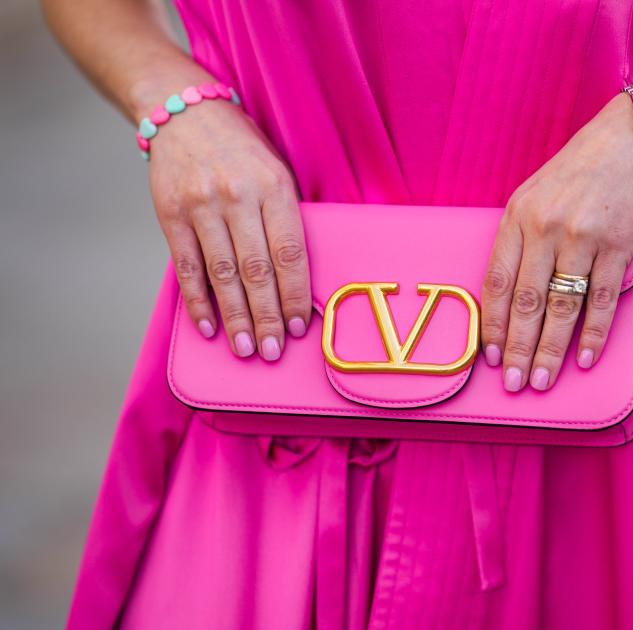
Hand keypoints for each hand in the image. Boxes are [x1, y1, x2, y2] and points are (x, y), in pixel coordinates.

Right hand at [148, 99, 309, 359]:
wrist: (185, 112)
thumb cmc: (243, 149)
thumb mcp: (277, 172)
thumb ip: (285, 220)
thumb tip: (296, 281)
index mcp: (274, 187)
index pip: (290, 253)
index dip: (295, 295)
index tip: (300, 327)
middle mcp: (238, 197)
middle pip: (257, 270)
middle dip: (267, 317)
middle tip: (273, 352)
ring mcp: (201, 206)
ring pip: (222, 274)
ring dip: (235, 317)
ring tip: (246, 348)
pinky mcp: (170, 214)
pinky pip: (186, 266)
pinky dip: (198, 301)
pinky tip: (208, 327)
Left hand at [481, 93, 632, 390]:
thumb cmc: (579, 171)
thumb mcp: (534, 194)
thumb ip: (519, 238)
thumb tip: (508, 297)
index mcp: (518, 216)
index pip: (498, 281)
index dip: (493, 324)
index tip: (491, 356)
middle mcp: (546, 228)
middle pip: (527, 302)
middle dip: (518, 348)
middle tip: (515, 384)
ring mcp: (583, 238)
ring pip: (562, 306)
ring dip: (552, 349)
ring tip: (543, 380)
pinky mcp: (618, 246)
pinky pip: (602, 299)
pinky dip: (594, 333)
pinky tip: (586, 358)